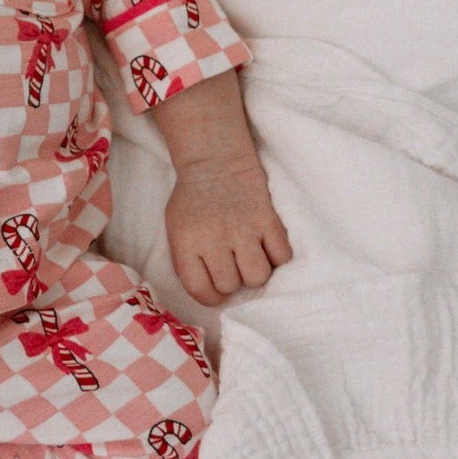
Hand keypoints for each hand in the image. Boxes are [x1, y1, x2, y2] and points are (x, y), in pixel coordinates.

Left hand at [163, 155, 291, 307]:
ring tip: (249, 257)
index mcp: (187, 241)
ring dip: (255, 272)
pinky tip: (266, 246)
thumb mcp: (175, 230)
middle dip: (233, 280)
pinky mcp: (268, 218)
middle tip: (232, 263)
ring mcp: (243, 227)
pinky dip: (277, 257)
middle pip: (230, 285)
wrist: (215, 161)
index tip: (215, 290)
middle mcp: (214, 237)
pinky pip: (282, 257)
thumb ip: (187, 262)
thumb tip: (209, 293)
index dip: (210, 297)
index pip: (199, 289)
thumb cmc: (193, 202)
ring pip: (258, 276)